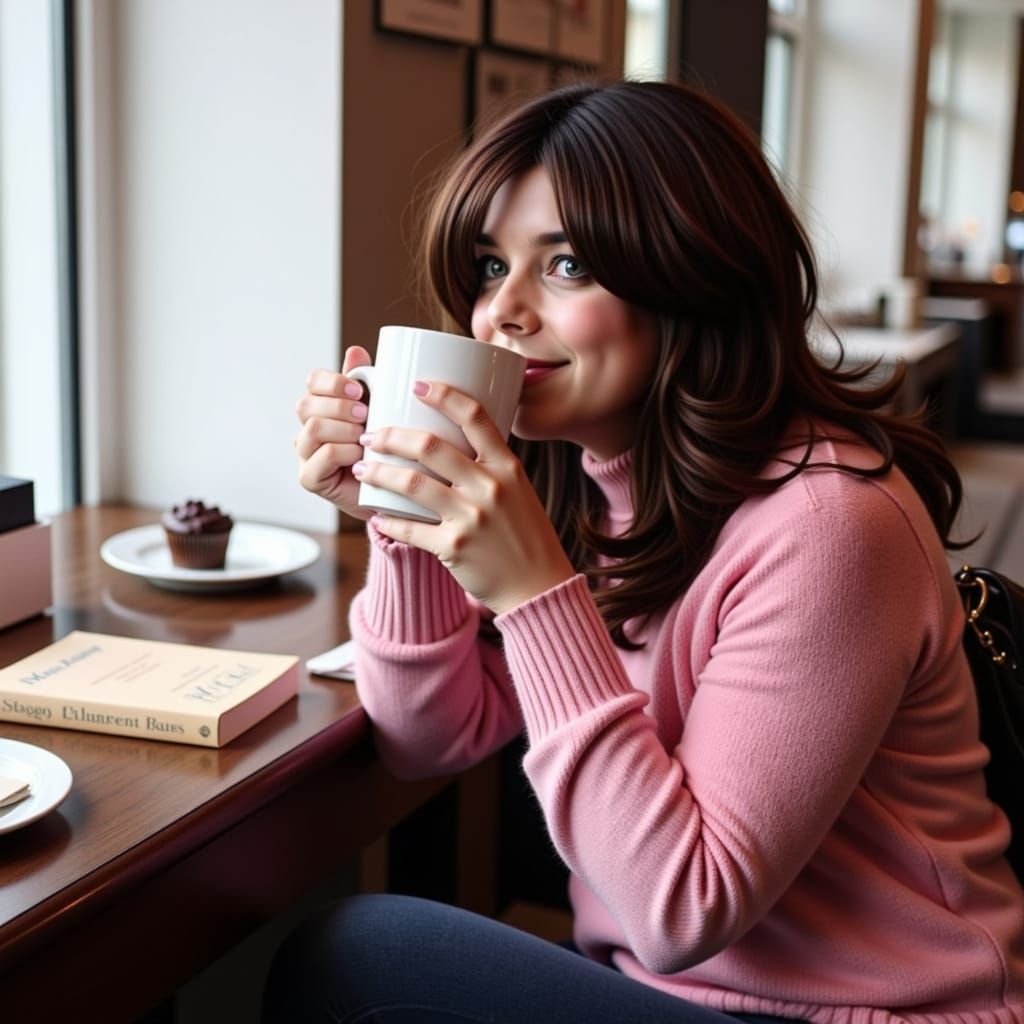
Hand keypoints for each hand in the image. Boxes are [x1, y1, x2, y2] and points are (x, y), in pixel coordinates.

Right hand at [294, 346, 372, 518]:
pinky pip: (322, 456)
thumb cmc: (387, 452)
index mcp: (323, 407)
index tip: (361, 391)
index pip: (313, 381)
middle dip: (339, 405)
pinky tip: (361, 457)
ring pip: (312, 428)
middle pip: (306, 403)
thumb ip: (368, 384)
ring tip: (365, 437)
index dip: (333, 381)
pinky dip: (343, 452)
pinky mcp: (310, 478)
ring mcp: (306, 454)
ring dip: (343, 429)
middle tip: (366, 414)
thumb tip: (356, 350)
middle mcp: (308, 429)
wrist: (394, 495)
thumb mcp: (382, 412)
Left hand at [353, 381, 575, 613]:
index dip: (443, 394)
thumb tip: (454, 439)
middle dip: (391, 435)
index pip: (474, 416)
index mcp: (507, 467)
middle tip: (372, 435)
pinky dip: (387, 520)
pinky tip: (376, 513)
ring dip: (379, 472)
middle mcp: (490, 487)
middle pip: (429, 446)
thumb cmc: (526, 534)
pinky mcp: (454, 547)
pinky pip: (409, 528)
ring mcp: (471, 517)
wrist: (539, 586)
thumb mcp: (519, 490)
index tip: (417, 384)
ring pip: (411, 483)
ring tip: (363, 468)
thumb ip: (491, 466)